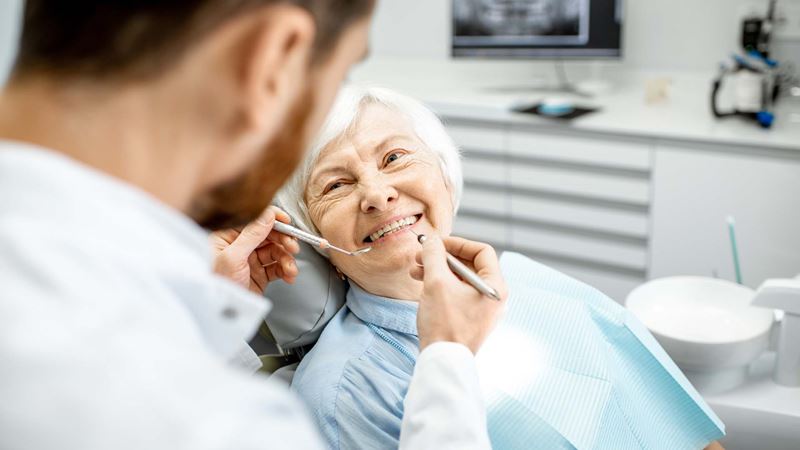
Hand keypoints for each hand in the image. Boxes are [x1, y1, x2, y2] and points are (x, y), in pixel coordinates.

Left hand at [210, 206, 299, 295]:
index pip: (254, 220)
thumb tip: (267, 215)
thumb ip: (251, 234)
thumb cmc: (217, 286)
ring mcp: (250, 260)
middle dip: (284, 241)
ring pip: (276, 252)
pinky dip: (286, 270)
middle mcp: (240, 246)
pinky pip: (277, 267)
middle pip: (269, 235)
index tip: (287, 222)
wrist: (221, 313)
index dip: (273, 219)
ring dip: (287, 259)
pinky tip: (289, 275)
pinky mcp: (259, 274)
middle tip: (293, 247)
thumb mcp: (233, 257)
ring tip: (291, 269)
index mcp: (228, 236)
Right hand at [411, 235, 507, 353]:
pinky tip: (421, 284)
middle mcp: (493, 297)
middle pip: (469, 265)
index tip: (436, 243)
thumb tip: (431, 240)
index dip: (457, 243)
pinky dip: (440, 286)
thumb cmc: (444, 323)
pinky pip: (457, 294)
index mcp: (495, 286)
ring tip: (414, 270)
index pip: (482, 251)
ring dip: (437, 271)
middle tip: (420, 255)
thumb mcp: (436, 282)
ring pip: (459, 280)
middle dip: (442, 257)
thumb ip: (434, 255)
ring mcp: (482, 309)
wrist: (442, 361)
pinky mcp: (470, 319)